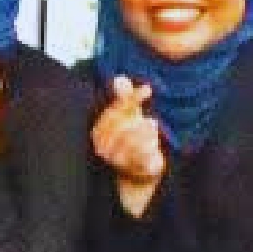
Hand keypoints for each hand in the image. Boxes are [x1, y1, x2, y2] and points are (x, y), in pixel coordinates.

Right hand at [92, 75, 165, 215]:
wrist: (136, 173)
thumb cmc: (131, 140)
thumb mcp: (129, 117)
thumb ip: (124, 98)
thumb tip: (119, 78)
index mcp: (99, 131)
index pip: (114, 111)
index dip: (131, 98)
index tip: (148, 89)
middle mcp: (102, 146)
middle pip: (123, 124)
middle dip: (139, 120)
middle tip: (149, 121)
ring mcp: (115, 159)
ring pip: (133, 138)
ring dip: (146, 132)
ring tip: (151, 130)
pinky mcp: (132, 169)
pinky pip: (143, 153)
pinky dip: (150, 145)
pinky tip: (153, 143)